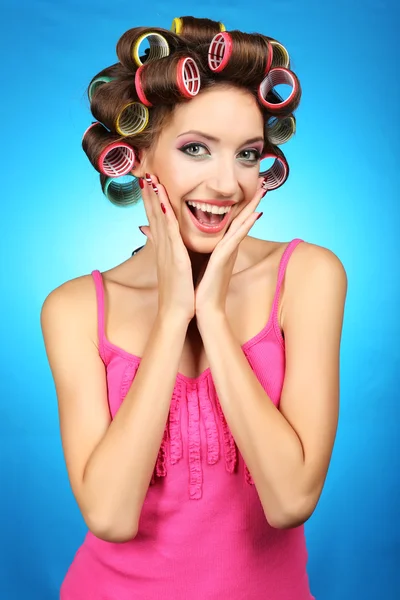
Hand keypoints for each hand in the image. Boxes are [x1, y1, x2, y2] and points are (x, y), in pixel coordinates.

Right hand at [139, 173, 194, 322]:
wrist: (176, 314)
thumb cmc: (178, 293)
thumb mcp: (172, 268)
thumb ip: (168, 253)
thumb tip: (164, 245)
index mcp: (163, 248)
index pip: (156, 218)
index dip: (151, 199)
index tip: (148, 181)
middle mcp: (161, 246)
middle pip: (153, 214)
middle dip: (148, 192)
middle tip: (144, 171)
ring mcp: (166, 251)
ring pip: (159, 219)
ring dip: (154, 198)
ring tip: (150, 178)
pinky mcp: (175, 257)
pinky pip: (170, 232)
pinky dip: (166, 215)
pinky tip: (164, 201)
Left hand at [194, 177, 266, 318]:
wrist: (202, 310)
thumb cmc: (199, 288)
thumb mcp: (196, 262)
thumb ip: (196, 247)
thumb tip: (182, 234)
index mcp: (221, 247)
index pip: (232, 219)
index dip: (240, 202)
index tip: (248, 186)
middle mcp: (228, 248)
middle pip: (242, 218)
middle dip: (252, 199)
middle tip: (263, 180)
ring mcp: (228, 253)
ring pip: (242, 224)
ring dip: (253, 206)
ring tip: (264, 190)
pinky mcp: (224, 260)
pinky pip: (236, 240)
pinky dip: (245, 227)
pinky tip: (255, 215)